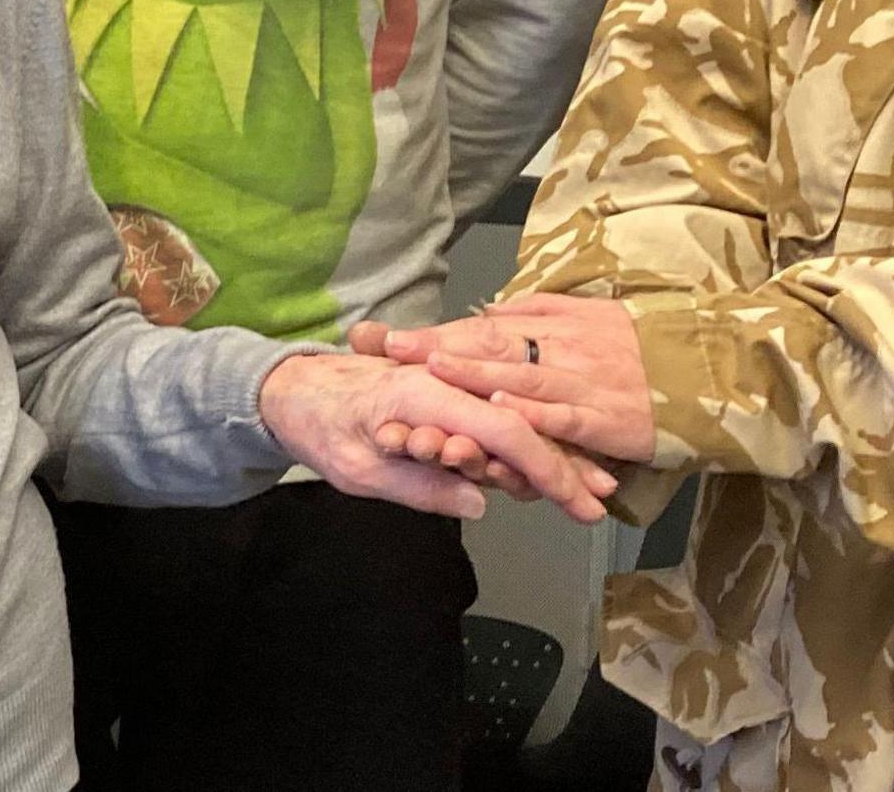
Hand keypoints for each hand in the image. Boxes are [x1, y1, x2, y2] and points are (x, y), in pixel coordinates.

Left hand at [259, 352, 614, 522]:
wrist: (292, 389)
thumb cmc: (319, 424)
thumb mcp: (357, 468)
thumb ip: (418, 484)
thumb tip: (476, 502)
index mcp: (426, 395)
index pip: (505, 431)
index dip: (548, 470)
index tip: (582, 506)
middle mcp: (445, 386)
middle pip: (521, 424)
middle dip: (565, 464)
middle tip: (600, 502)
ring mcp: (446, 391)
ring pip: (512, 424)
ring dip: (548, 457)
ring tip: (586, 488)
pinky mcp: (445, 402)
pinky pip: (493, 425)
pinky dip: (524, 449)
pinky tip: (546, 471)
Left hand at [379, 295, 656, 465]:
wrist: (706, 372)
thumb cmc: (641, 347)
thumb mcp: (587, 316)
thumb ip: (538, 314)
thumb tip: (488, 313)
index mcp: (554, 325)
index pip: (482, 329)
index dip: (435, 333)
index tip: (388, 337)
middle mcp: (563, 349)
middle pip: (491, 347)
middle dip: (438, 348)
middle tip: (390, 350)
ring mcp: (584, 384)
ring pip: (521, 378)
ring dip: (474, 375)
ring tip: (432, 370)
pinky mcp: (607, 419)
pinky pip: (565, 415)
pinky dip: (533, 411)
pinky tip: (502, 409)